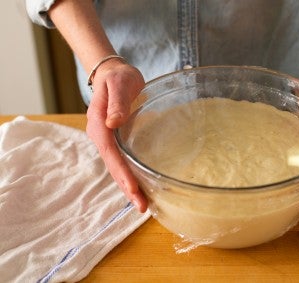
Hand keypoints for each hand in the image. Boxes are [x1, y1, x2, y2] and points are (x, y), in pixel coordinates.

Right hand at [86, 58, 147, 211]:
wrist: (113, 74)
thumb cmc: (118, 78)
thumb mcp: (119, 84)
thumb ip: (116, 103)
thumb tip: (113, 123)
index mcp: (99, 124)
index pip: (110, 153)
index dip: (121, 172)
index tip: (133, 189)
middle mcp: (101, 136)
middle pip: (113, 166)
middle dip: (127, 187)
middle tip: (142, 206)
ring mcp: (108, 140)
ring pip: (117, 167)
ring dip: (129, 186)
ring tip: (143, 204)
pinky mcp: (117, 141)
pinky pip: (122, 162)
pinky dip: (130, 176)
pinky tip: (141, 187)